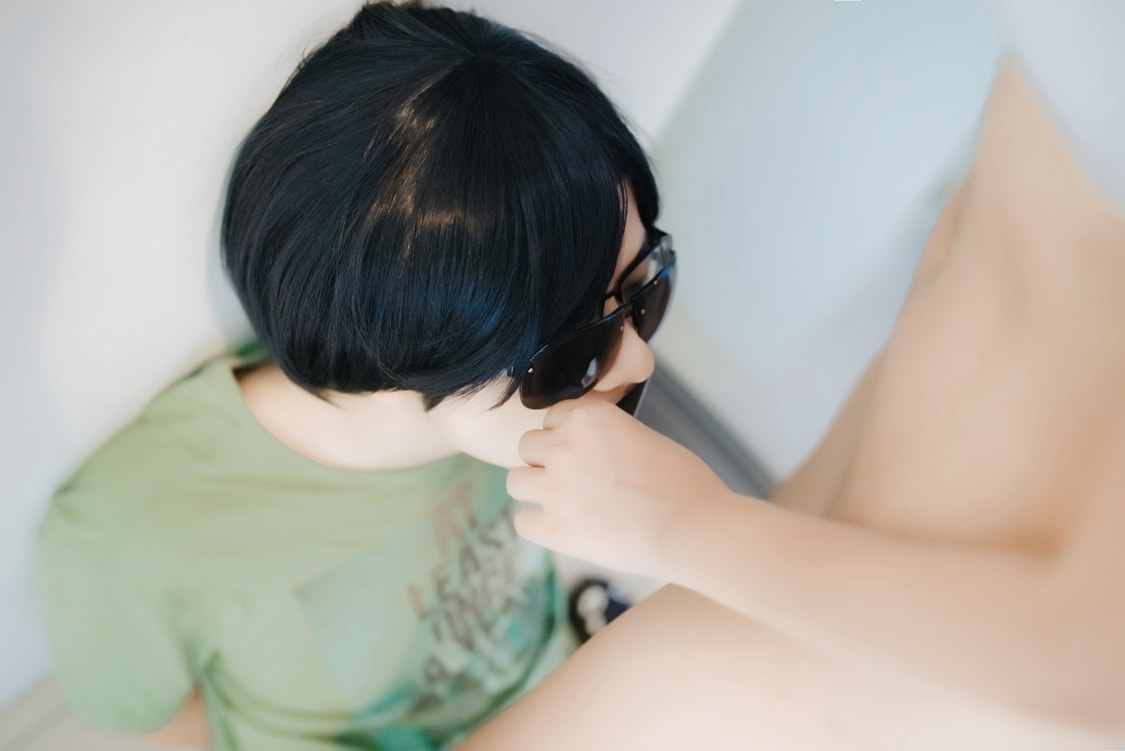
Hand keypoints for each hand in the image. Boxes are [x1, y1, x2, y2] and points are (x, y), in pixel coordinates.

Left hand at [507, 399, 731, 578]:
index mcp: (588, 417)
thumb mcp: (643, 438)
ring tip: (564, 505)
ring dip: (536, 491)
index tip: (583, 455)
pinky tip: (562, 529)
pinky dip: (539, 526)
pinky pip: (522, 521)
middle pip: (527, 446)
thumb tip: (592, 454)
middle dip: (545, 461)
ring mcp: (554, 487)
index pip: (551, 418)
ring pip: (516, 481)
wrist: (692, 527)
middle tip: (573, 481)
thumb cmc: (684, 484)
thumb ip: (606, 438)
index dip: (565, 437)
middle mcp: (564, 445)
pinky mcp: (553, 527)